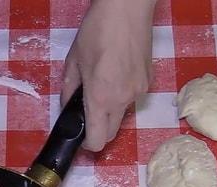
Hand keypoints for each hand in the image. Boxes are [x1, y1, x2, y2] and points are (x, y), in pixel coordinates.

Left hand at [62, 0, 155, 151]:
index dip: (88, 144)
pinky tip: (117, 74)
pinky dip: (123, 95)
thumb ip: (69, 89)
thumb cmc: (97, 31)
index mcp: (101, 98)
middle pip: (111, 133)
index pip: (98, 140)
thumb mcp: (73, 61)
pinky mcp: (148, 81)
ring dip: (111, 111)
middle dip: (98, 130)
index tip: (81, 137)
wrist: (127, 9)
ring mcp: (138, 91)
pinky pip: (133, 98)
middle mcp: (122, 100)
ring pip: (122, 115)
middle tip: (87, 114)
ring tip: (102, 85)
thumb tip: (67, 105)